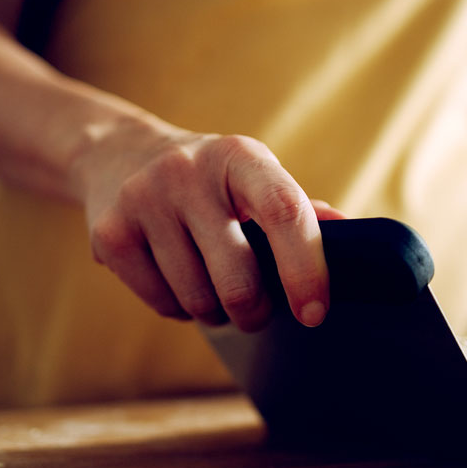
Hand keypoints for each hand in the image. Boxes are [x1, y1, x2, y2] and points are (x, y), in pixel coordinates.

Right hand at [78, 114, 341, 331]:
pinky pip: (160, 303)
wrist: (118, 153)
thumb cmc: (209, 179)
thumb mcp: (253, 177)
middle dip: (254, 312)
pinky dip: (176, 308)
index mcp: (240, 156)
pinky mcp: (109, 232)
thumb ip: (299, 210)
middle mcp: (188, 171)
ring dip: (213, 312)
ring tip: (210, 287)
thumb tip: (356, 238)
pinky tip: (173, 279)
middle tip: (254, 311)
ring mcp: (144, 199)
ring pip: (197, 299)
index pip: (284, 212)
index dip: (306, 269)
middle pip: (238, 278)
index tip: (314, 313)